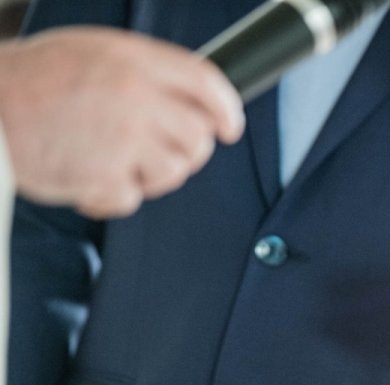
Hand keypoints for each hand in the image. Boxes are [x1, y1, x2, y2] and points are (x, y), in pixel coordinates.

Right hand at [0, 27, 244, 217]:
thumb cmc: (31, 83)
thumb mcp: (93, 54)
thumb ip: (143, 73)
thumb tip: (192, 100)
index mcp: (134, 59)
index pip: (207, 84)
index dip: (227, 110)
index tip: (230, 127)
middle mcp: (136, 96)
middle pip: (198, 138)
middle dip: (184, 151)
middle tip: (154, 151)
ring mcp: (122, 138)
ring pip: (174, 171)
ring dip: (149, 174)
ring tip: (111, 160)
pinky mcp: (104, 175)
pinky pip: (132, 198)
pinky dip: (111, 195)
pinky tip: (86, 177)